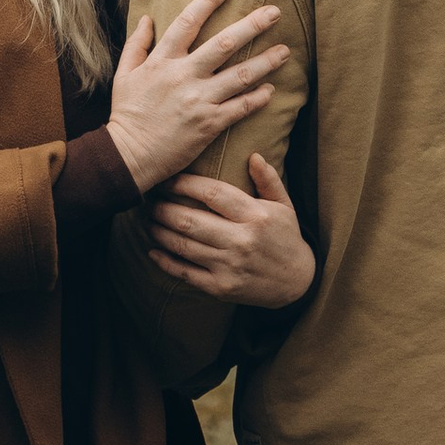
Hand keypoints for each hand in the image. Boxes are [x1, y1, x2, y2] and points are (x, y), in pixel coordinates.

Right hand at [107, 0, 287, 191]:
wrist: (128, 156)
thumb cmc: (126, 114)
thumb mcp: (124, 75)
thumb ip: (136, 45)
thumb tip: (147, 18)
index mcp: (162, 60)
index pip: (188, 21)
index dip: (208, 0)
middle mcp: (183, 76)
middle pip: (224, 43)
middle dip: (252, 25)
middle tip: (274, 12)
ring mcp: (198, 100)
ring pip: (240, 75)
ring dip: (266, 61)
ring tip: (285, 51)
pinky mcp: (209, 124)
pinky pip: (240, 108)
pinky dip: (257, 98)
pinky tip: (271, 90)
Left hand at [145, 153, 316, 308]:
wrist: (298, 282)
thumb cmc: (287, 238)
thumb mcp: (284, 206)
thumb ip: (268, 180)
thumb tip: (253, 156)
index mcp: (256, 216)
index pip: (213, 193)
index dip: (184, 184)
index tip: (168, 179)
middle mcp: (241, 241)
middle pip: (190, 220)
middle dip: (163, 208)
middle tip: (149, 200)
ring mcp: (229, 266)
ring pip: (183, 246)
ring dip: (158, 232)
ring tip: (147, 220)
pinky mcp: (221, 288)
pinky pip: (185, 273)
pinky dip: (165, 261)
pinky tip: (152, 250)